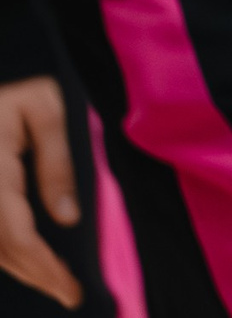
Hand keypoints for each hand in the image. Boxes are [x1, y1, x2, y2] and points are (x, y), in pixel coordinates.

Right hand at [0, 76, 79, 307]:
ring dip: (20, 268)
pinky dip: (6, 252)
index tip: (72, 289)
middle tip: (71, 293)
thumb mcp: (45, 108)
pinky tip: (32, 258)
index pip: (15, 236)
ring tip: (57, 281)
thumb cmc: (14, 90)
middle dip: (35, 275)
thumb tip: (67, 217)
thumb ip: (57, 161)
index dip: (43, 267)